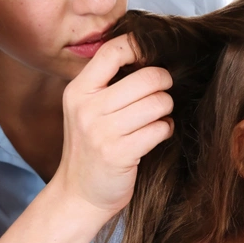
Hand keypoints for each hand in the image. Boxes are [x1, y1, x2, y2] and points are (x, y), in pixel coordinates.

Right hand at [50, 33, 173, 221]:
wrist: (78, 195)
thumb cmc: (90, 148)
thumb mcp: (85, 110)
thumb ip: (105, 84)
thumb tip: (146, 54)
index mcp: (78, 91)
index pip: (112, 52)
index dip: (138, 47)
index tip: (150, 57)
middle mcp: (87, 108)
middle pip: (145, 77)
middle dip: (163, 83)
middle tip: (163, 92)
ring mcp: (102, 132)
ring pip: (157, 103)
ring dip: (165, 109)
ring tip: (158, 117)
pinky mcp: (120, 154)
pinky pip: (160, 129)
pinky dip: (165, 130)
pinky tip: (157, 134)